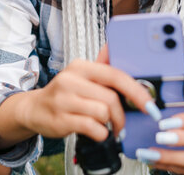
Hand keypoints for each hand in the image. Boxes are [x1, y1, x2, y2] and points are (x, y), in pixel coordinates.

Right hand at [18, 56, 156, 141]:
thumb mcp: (82, 76)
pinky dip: (100, 134)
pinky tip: (95, 132)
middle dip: (121, 115)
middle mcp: (70, 80)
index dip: (136, 91)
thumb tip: (120, 49)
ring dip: (109, 124)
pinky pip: (93, 128)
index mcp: (80, 67)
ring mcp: (63, 100)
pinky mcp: (60, 119)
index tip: (149, 105)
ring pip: (103, 113)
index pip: (115, 75)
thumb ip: (103, 68)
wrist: (34, 109)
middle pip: (111, 98)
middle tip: (121, 124)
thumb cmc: (64, 94)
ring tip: (103, 125)